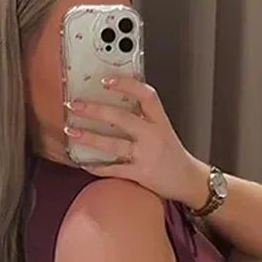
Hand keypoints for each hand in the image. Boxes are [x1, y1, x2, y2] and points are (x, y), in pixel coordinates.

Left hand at [63, 75, 210, 207]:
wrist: (188, 180)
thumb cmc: (173, 155)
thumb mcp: (164, 130)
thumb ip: (145, 118)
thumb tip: (116, 107)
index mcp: (160, 121)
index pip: (146, 95)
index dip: (126, 85)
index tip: (106, 81)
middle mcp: (153, 136)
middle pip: (121, 117)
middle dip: (95, 110)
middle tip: (75, 105)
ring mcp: (146, 155)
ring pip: (113, 143)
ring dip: (90, 136)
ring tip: (72, 131)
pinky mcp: (141, 174)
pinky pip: (114, 169)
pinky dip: (97, 166)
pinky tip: (84, 163)